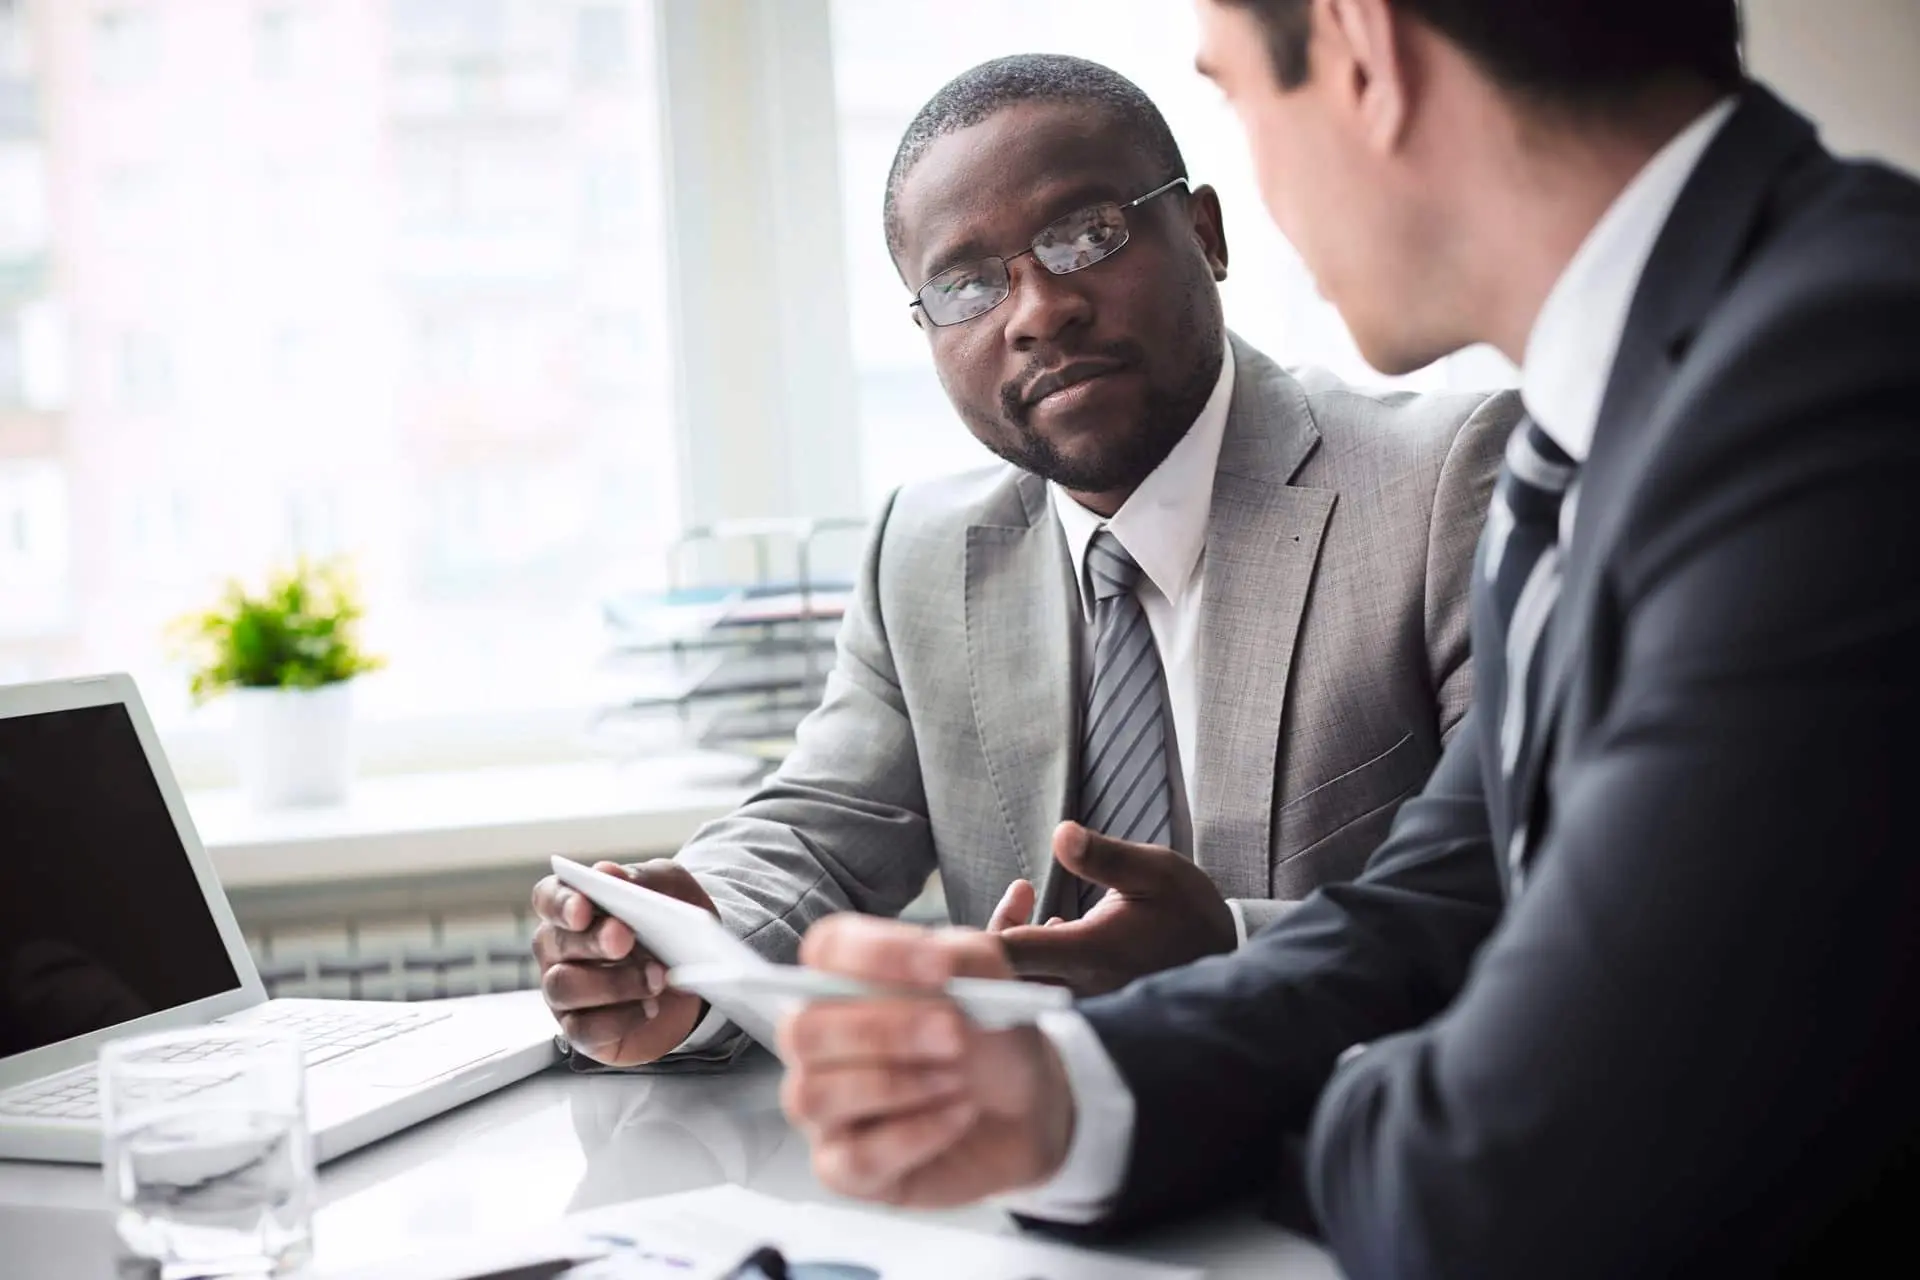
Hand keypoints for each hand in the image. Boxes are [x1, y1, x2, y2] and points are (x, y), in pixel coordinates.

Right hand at [530, 859, 716, 1065]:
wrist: (700, 971)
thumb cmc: (672, 922)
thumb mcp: (669, 889)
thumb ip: (641, 879)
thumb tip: (606, 872)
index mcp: (573, 906)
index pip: (548, 898)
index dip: (561, 903)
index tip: (583, 909)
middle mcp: (559, 949)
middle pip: (556, 943)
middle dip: (592, 941)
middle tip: (625, 938)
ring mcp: (565, 992)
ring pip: (565, 988)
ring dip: (613, 983)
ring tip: (657, 977)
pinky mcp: (583, 1030)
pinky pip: (585, 1030)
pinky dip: (620, 1019)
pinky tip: (649, 1008)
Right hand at [778, 914, 1075, 1207]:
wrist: (1027, 1108)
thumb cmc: (990, 1037)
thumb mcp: (993, 981)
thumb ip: (966, 957)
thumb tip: (936, 960)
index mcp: (846, 978)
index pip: (825, 950)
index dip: (875, 955)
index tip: (940, 968)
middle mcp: (819, 1041)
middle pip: (804, 1030)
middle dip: (883, 1031)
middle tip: (954, 1034)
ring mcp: (824, 1108)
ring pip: (815, 1095)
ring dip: (895, 1085)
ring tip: (958, 1080)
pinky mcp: (843, 1168)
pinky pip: (853, 1158)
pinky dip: (914, 1135)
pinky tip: (957, 1116)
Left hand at [996, 822, 1236, 995]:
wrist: (1226, 965)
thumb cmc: (1190, 915)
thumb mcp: (1155, 871)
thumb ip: (1103, 856)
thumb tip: (1061, 834)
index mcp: (1089, 953)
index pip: (1010, 954)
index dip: (979, 937)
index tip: (993, 902)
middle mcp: (1077, 985)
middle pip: (1004, 974)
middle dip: (995, 932)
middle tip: (1021, 891)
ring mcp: (1080, 1000)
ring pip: (1020, 982)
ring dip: (1014, 941)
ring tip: (1029, 896)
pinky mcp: (1085, 1004)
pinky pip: (1040, 987)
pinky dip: (1033, 955)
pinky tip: (1054, 925)